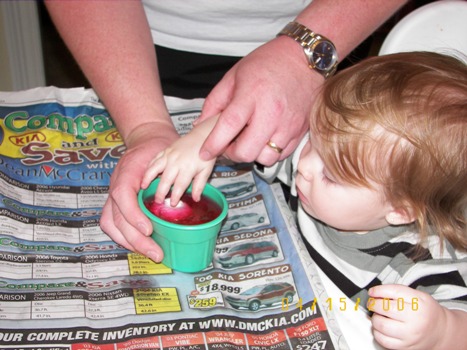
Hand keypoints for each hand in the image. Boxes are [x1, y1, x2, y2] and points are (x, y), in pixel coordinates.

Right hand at [99, 122, 178, 262]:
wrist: (147, 138)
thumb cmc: (158, 147)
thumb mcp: (167, 154)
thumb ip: (174, 174)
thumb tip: (195, 196)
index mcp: (127, 172)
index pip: (122, 196)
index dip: (133, 215)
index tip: (149, 230)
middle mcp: (116, 185)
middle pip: (117, 218)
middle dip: (136, 239)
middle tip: (157, 253)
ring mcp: (113, 194)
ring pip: (110, 224)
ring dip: (129, 243)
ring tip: (149, 253)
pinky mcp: (116, 202)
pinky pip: (112, 223)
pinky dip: (124, 237)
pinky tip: (139, 246)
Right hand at [141, 116, 217, 205]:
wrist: (202, 136)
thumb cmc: (205, 154)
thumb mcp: (206, 171)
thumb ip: (199, 185)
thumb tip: (195, 199)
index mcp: (188, 168)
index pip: (180, 185)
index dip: (175, 196)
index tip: (173, 204)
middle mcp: (177, 161)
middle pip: (166, 179)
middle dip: (161, 192)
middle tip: (158, 201)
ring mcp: (169, 155)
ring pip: (155, 168)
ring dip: (148, 178)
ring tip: (143, 187)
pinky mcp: (165, 151)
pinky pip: (154, 160)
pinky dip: (148, 167)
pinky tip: (145, 175)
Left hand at [198, 36, 321, 165]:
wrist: (304, 58)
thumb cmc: (269, 63)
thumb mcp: (234, 75)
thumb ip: (215, 101)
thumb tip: (201, 124)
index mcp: (251, 95)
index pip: (229, 126)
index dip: (214, 144)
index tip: (205, 152)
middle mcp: (271, 112)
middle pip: (247, 151)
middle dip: (232, 154)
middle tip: (229, 145)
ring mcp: (288, 124)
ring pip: (265, 158)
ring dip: (253, 154)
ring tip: (249, 140)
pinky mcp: (300, 131)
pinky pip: (282, 155)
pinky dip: (270, 152)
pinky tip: (265, 138)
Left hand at [368, 284, 447, 348]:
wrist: (441, 332)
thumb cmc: (426, 311)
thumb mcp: (418, 296)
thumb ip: (397, 291)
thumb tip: (374, 292)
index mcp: (418, 303)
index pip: (393, 292)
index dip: (378, 290)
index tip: (372, 292)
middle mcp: (415, 319)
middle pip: (385, 308)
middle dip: (374, 304)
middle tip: (374, 304)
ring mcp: (410, 335)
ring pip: (381, 325)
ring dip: (375, 318)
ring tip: (379, 316)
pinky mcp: (405, 347)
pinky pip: (383, 340)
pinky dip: (377, 332)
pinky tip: (381, 328)